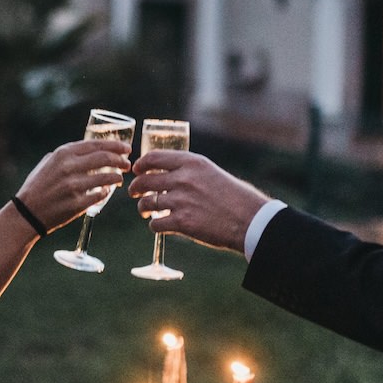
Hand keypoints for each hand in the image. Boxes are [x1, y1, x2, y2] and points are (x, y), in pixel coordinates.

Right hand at [16, 139, 131, 232]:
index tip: (126, 148)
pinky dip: (106, 192)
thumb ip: (67, 155)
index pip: (96, 144)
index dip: (115, 145)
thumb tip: (89, 150)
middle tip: (127, 164)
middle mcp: (69, 167)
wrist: (27, 213)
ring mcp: (74, 186)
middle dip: (121, 160)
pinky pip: (101, 194)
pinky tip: (106, 191)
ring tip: (119, 178)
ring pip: (107, 177)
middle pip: (105, 158)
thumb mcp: (48, 163)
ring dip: (117, 177)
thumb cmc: (38, 186)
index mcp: (63, 154)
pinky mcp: (78, 204)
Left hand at [128, 150, 270, 253]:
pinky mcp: (182, 222)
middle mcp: (183, 179)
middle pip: (144, 181)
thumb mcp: (210, 172)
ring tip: (146, 211)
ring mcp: (181, 201)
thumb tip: (166, 174)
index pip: (154, 158)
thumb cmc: (233, 196)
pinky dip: (155, 225)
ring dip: (143, 208)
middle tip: (134, 193)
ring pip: (146, 203)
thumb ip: (188, 171)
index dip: (140, 165)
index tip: (136, 170)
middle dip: (135, 188)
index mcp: (191, 163)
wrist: (248, 219)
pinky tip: (160, 224)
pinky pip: (155, 223)